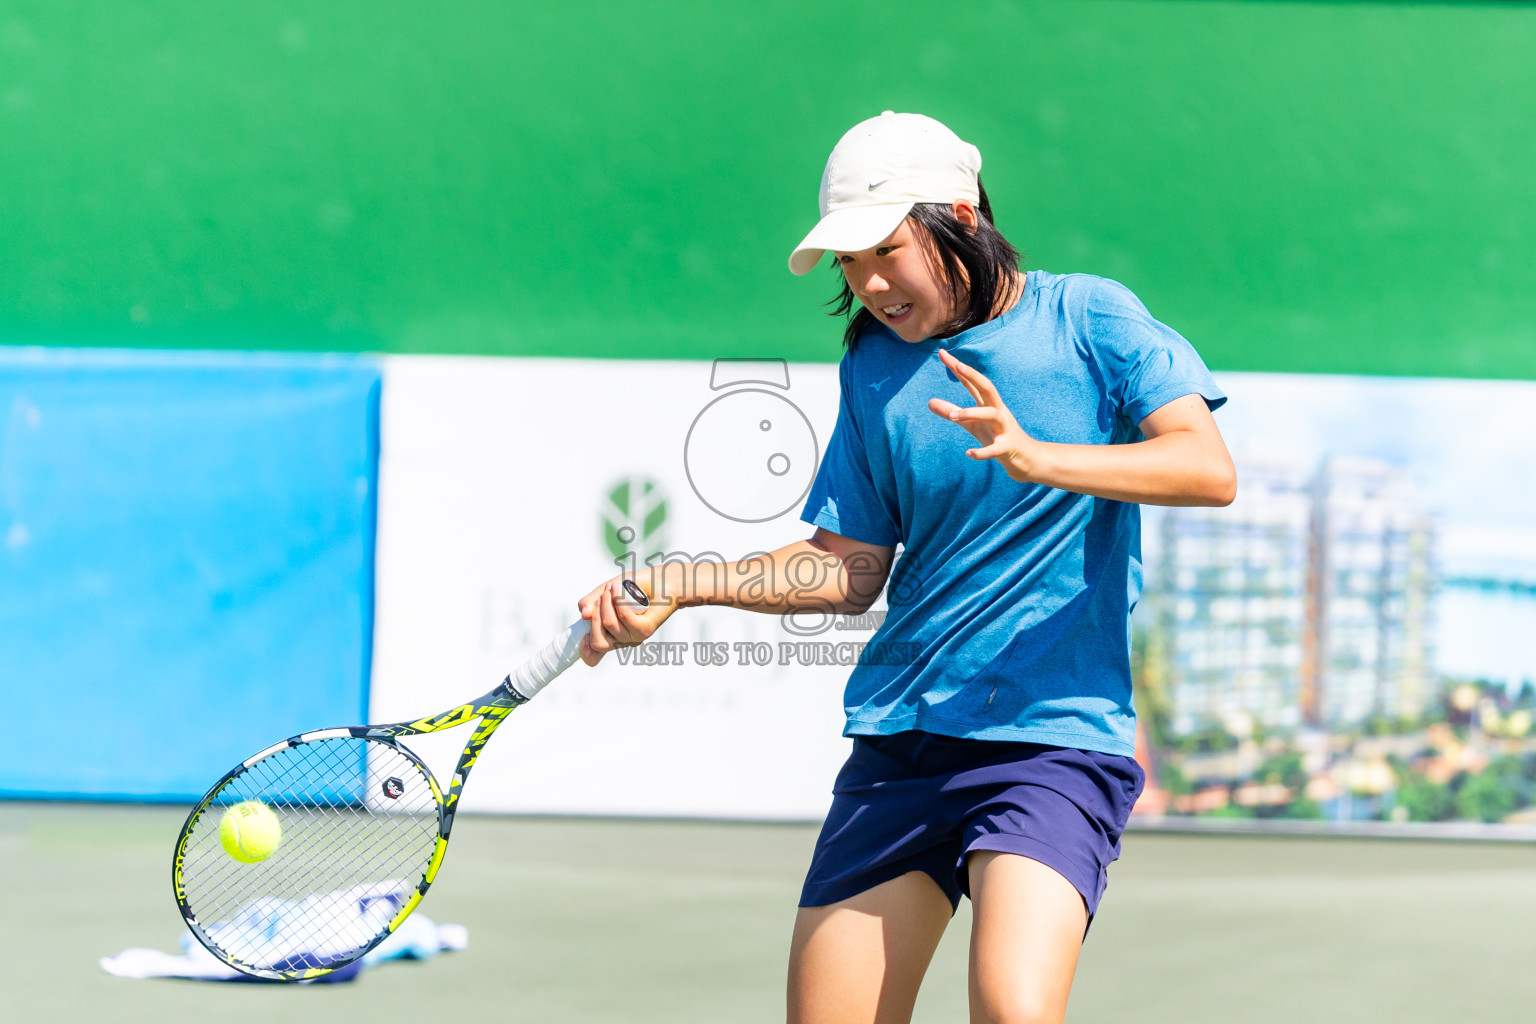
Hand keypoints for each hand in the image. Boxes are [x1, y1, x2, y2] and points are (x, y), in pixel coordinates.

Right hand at [575, 564, 678, 666]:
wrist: (661, 581)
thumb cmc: (633, 588)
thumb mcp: (605, 592)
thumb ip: (591, 602)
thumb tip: (584, 614)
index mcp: (610, 635)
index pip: (593, 657)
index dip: (585, 651)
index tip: (584, 635)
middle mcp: (621, 640)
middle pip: (598, 642)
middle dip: (595, 616)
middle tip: (601, 596)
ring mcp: (634, 637)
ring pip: (610, 625)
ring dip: (607, 602)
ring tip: (613, 588)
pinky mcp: (645, 630)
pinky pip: (624, 617)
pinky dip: (619, 600)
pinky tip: (621, 589)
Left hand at [927, 348, 1041, 482]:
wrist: (1026, 458)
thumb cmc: (997, 437)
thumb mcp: (972, 424)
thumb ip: (952, 413)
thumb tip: (929, 402)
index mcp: (989, 404)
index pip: (972, 382)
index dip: (958, 368)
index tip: (942, 353)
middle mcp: (998, 411)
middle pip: (988, 388)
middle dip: (974, 376)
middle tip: (957, 365)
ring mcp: (1004, 428)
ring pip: (991, 414)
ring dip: (971, 413)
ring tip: (953, 416)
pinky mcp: (1007, 447)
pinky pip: (994, 449)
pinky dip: (982, 451)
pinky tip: (968, 453)